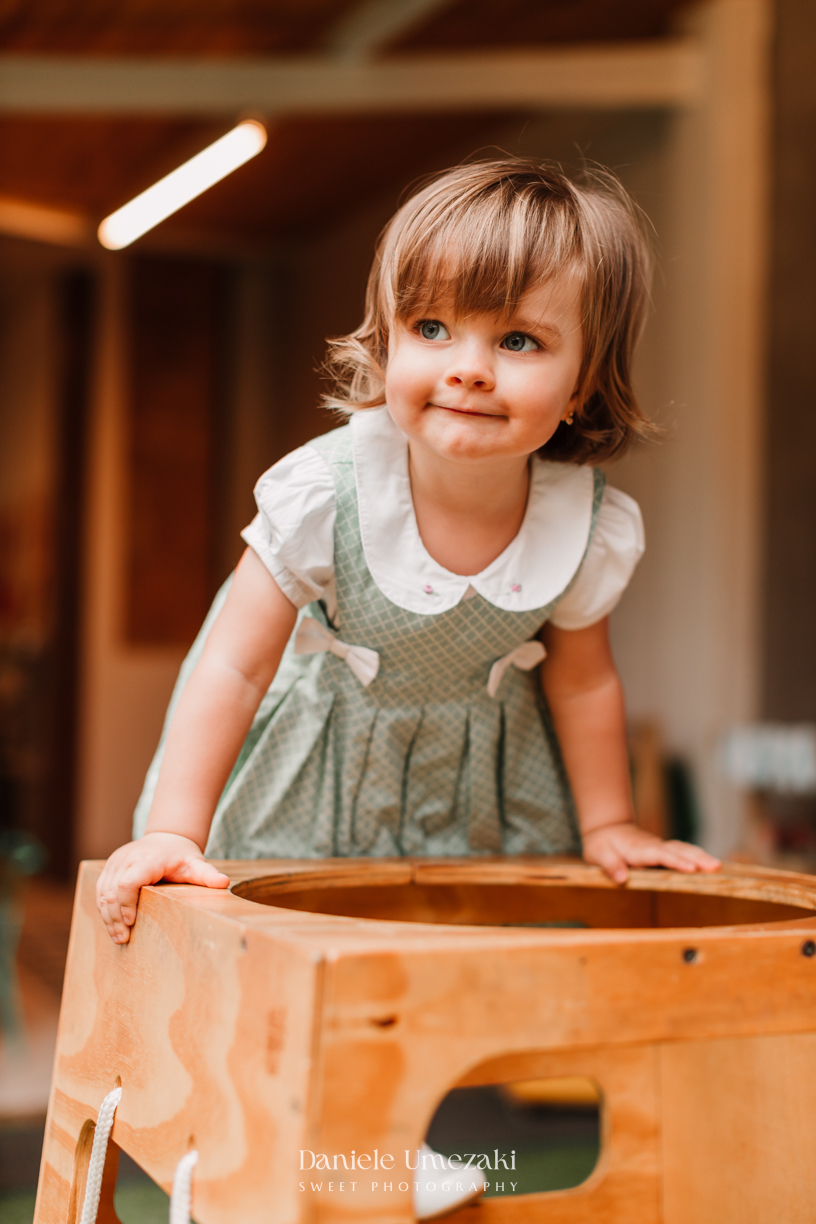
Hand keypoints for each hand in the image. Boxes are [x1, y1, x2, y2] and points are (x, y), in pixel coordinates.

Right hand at [96, 832, 229, 944]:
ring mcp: (116, 862)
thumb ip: (207, 874)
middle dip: (114, 917)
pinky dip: (103, 908)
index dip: (126, 904)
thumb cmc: (182, 855)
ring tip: (117, 937)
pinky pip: (100, 889)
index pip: (128, 882)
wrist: (167, 837)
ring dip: (107, 916)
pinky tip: (111, 924)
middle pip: (111, 890)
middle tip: (122, 940)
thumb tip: (224, 883)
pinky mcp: (109, 867)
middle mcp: (128, 858)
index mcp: (148, 859)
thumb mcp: (196, 864)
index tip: (132, 923)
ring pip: (102, 891)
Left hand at [582, 820, 720, 884]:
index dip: (676, 861)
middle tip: (716, 867)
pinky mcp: (664, 852)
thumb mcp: (598, 853)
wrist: (607, 828)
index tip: (691, 868)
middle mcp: (654, 846)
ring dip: (701, 856)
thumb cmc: (602, 843)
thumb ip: (610, 864)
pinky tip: (710, 865)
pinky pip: (683, 852)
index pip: (660, 855)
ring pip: (684, 849)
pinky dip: (698, 857)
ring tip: (718, 867)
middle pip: (678, 850)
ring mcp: (661, 848)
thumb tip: (622, 878)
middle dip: (697, 858)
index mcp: (639, 849)